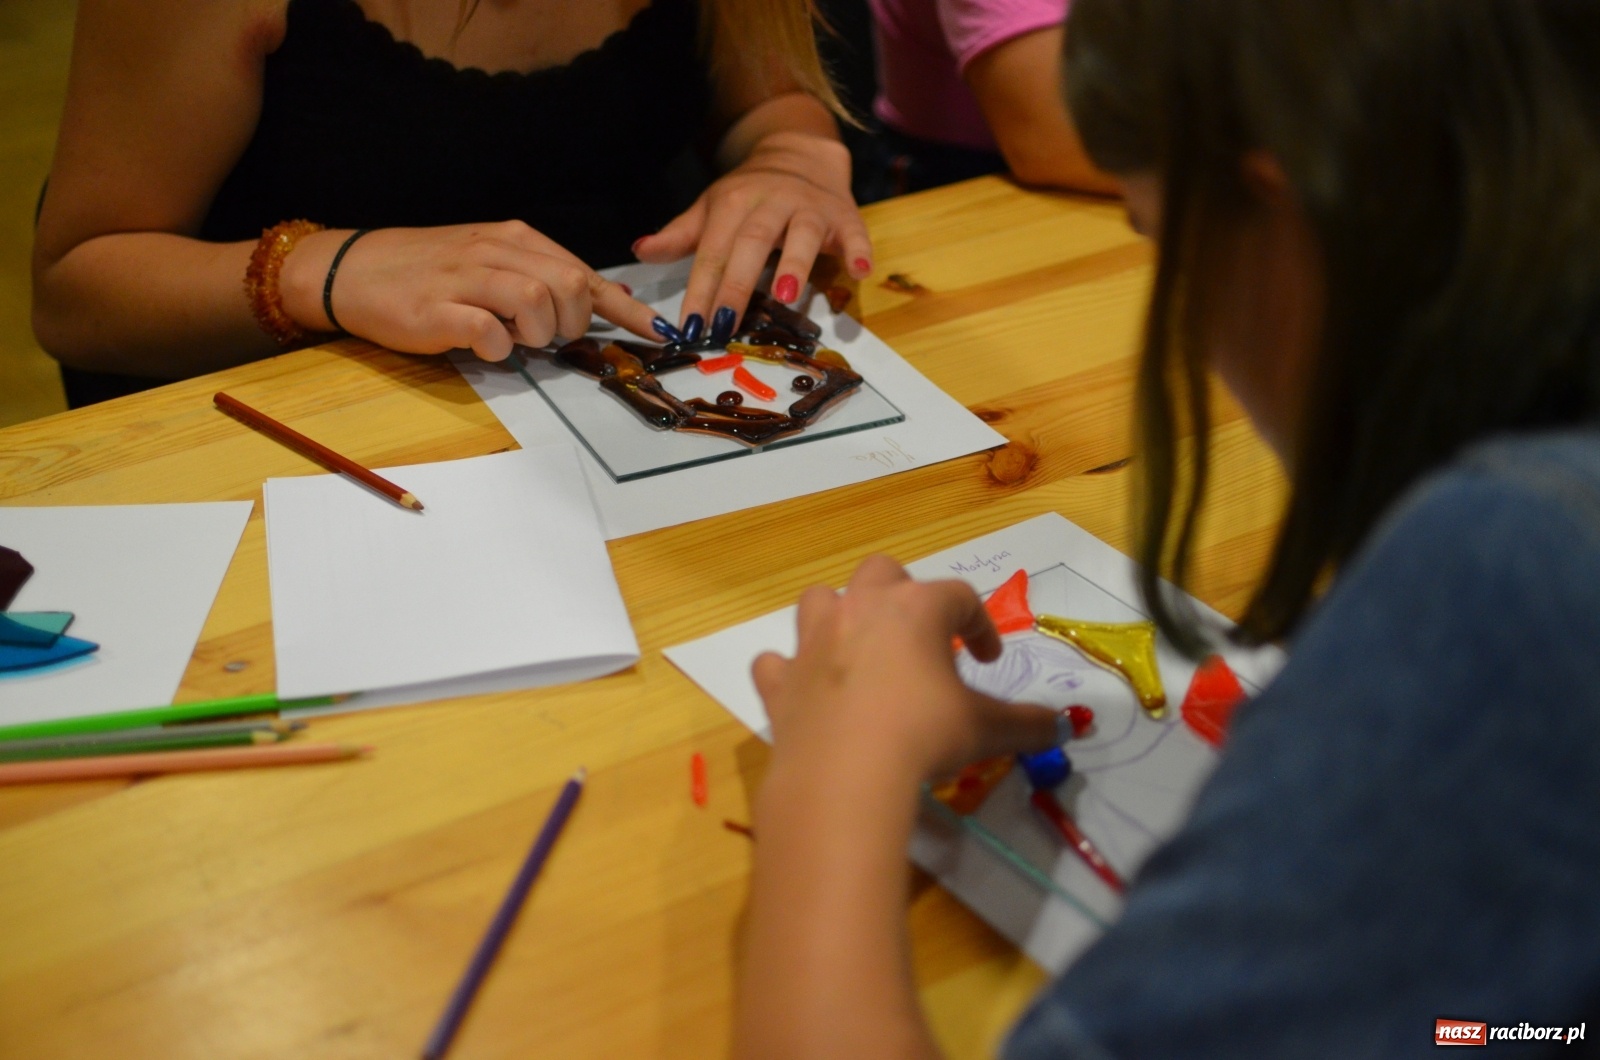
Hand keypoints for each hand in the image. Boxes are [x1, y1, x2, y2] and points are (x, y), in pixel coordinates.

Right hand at [280, 221, 663, 361]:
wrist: (354, 270)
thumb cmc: (428, 273)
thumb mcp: (489, 264)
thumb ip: (538, 279)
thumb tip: (595, 305)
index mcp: (514, 240)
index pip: (584, 272)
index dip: (628, 308)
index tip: (662, 334)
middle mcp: (494, 252)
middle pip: (569, 285)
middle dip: (573, 323)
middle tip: (548, 337)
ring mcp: (465, 279)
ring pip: (536, 302)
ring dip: (537, 333)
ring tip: (513, 339)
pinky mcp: (437, 311)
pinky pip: (490, 332)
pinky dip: (498, 349)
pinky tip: (484, 346)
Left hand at [634, 131, 872, 337]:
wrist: (802, 154)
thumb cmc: (751, 195)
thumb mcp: (713, 209)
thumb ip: (682, 235)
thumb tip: (640, 250)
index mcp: (734, 202)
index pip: (713, 250)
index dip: (699, 289)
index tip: (689, 327)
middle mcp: (772, 202)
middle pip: (752, 243)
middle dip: (737, 285)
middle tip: (724, 324)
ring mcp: (810, 208)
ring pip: (802, 234)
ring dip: (795, 264)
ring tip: (787, 296)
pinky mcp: (845, 216)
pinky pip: (854, 233)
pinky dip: (858, 250)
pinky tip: (860, 270)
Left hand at [752, 555, 1059, 786]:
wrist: (844, 775)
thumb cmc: (924, 735)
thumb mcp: (985, 729)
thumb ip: (1026, 724)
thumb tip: (1061, 727)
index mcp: (915, 608)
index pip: (959, 597)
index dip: (979, 626)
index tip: (987, 661)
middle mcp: (860, 609)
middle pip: (882, 573)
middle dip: (905, 595)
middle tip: (923, 638)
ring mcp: (812, 642)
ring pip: (820, 599)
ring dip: (840, 615)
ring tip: (861, 649)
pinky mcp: (780, 681)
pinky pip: (775, 661)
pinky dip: (789, 670)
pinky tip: (807, 688)